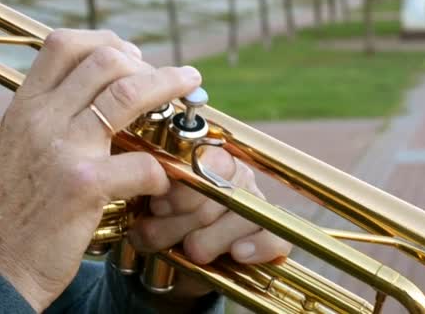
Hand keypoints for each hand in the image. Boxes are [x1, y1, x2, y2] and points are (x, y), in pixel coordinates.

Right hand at [0, 29, 201, 311]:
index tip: (131, 55)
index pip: (63, 44)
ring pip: (128, 94)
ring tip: (188, 87)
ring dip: (168, 86)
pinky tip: (160, 184)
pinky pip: (141, 163)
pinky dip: (160, 171)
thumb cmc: (13, 210)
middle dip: (147, 63)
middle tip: (169, 78)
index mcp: (25, 107)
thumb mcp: (19, 148)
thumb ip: (50, 118)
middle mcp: (41, 119)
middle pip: (105, 60)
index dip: (105, 41)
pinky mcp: (83, 186)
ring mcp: (62, 149)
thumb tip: (95, 97)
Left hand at [129, 147, 291, 298]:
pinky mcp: (272, 236)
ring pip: (245, 215)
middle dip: (186, 219)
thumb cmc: (157, 225)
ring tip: (188, 250)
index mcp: (208, 158)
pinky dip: (259, 246)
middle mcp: (237, 175)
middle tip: (160, 234)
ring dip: (210, 239)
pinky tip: (238, 253)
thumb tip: (156, 187)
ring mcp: (257, 205)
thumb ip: (152, 191)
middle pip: (223, 192)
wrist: (167, 266)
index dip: (183, 188)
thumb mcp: (148, 207)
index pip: (210, 161)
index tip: (157, 207)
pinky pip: (276, 237)